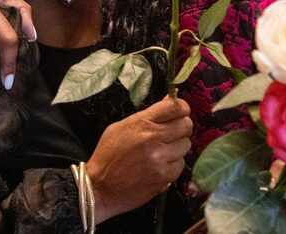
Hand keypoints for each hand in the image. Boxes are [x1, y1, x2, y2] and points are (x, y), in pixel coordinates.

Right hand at [86, 97, 192, 222]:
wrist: (100, 187)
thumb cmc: (108, 155)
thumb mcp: (121, 127)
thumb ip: (147, 114)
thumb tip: (169, 99)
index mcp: (141, 122)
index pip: (174, 107)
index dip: (183, 108)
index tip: (182, 112)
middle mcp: (152, 138)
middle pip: (186, 125)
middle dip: (183, 127)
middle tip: (174, 132)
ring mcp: (159, 158)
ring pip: (186, 145)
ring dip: (178, 146)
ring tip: (164, 150)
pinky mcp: (163, 176)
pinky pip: (181, 164)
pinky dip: (174, 164)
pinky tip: (161, 165)